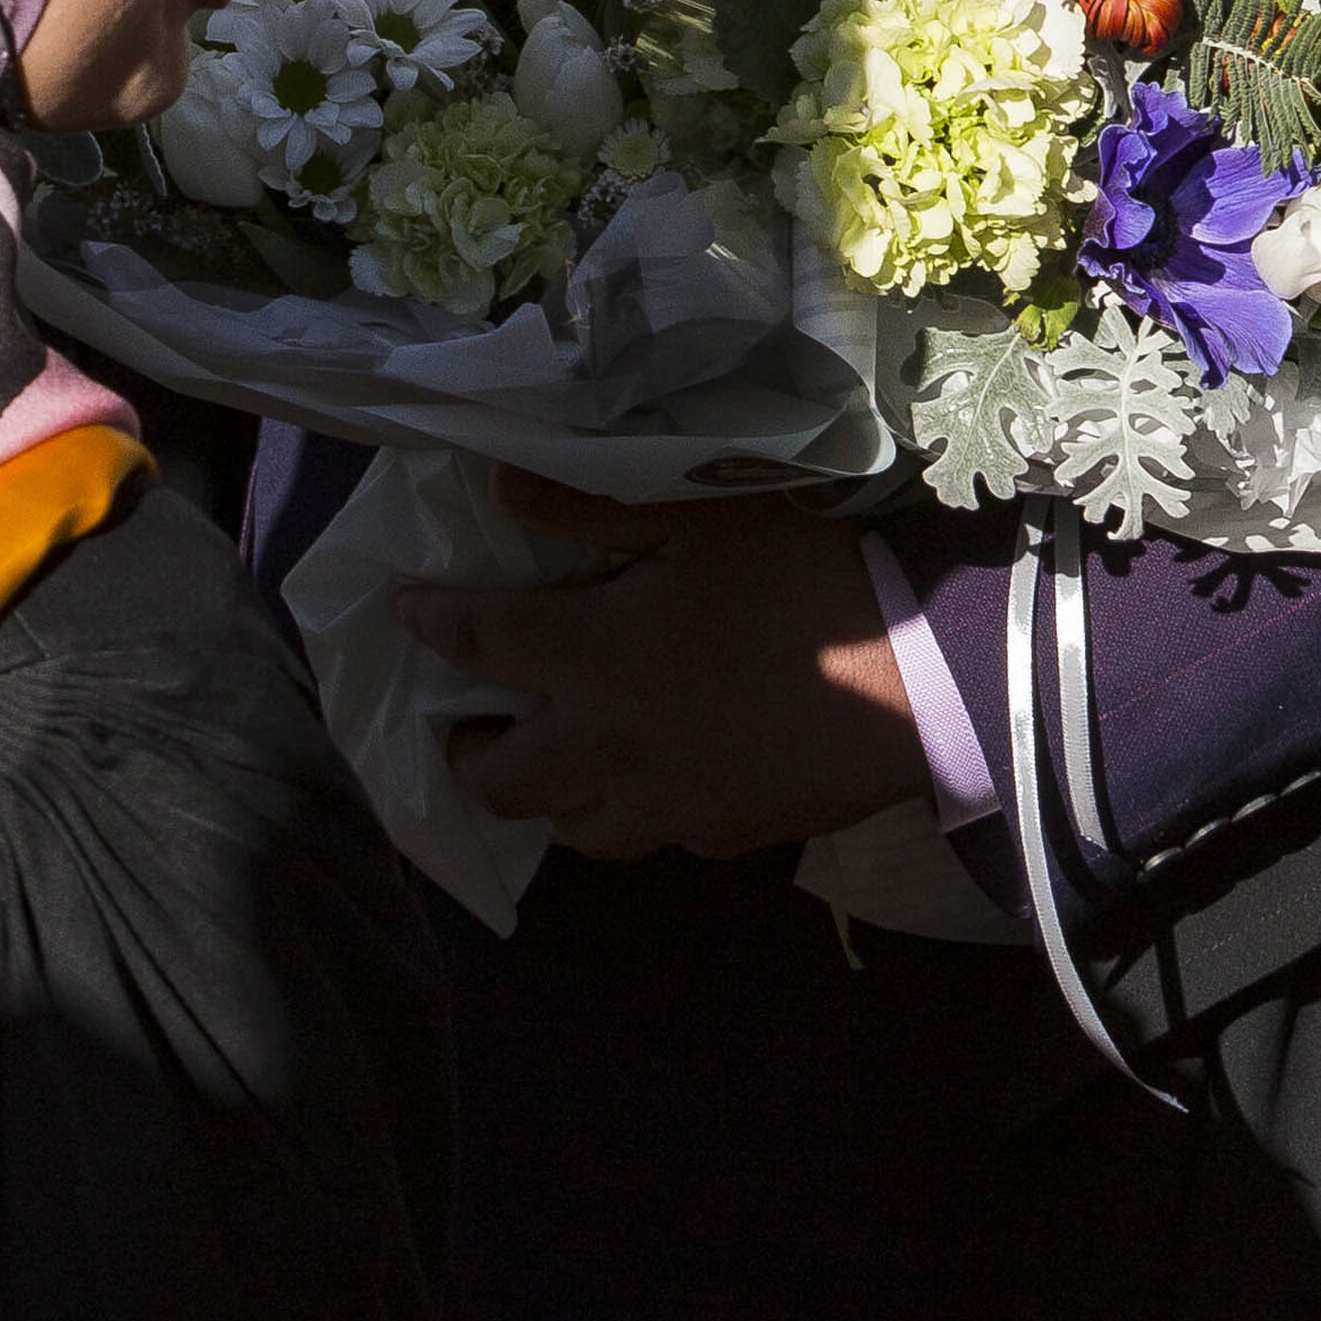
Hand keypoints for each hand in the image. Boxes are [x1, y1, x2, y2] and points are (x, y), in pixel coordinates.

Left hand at [397, 474, 927, 858]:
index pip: (481, 643)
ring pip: (570, 828)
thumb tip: (499, 486)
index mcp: (592, 659)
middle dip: (471, 753)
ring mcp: (665, 804)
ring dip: (547, 794)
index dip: (432, 625)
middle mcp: (609, 747)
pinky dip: (630, 806)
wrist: (916, 685)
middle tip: (473, 722)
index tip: (404, 612)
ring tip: (558, 754)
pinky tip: (656, 770)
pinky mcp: (719, 835)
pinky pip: (650, 832)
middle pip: (502, 781)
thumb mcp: (701, 515)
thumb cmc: (801, 583)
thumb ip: (589, 504)